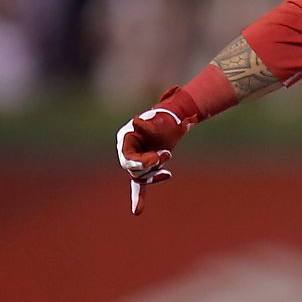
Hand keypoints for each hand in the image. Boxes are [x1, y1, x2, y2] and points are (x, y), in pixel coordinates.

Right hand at [115, 88, 198, 214]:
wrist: (173, 124)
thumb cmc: (167, 118)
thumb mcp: (166, 115)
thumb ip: (167, 105)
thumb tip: (175, 90)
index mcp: (126, 136)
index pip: (128, 154)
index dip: (141, 160)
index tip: (158, 159)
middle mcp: (127, 149)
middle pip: (133, 167)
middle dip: (149, 165)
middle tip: (166, 157)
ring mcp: (135, 161)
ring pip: (141, 176)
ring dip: (154, 174)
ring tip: (167, 170)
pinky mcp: (144, 170)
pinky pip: (138, 186)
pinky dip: (138, 197)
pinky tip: (137, 211)